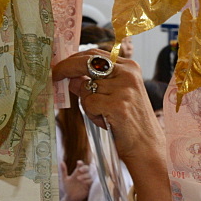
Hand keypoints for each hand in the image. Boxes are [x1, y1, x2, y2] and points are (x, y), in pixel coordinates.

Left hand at [52, 51, 164, 174]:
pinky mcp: (118, 105)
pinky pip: (89, 103)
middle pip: (87, 62)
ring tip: (104, 115)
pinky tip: (107, 122)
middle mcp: (128, 74)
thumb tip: (70, 77)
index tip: (60, 66)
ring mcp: (124, 89)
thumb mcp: (113, 97)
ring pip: (86, 88)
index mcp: (129, 67)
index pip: (96, 54)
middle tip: (53, 76)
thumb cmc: (128, 122)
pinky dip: (92, 115)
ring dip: (87, 104)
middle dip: (66, 68)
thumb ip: (94, 84)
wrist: (146, 147)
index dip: (74, 59)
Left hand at [61, 160, 91, 200]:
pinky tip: (83, 182)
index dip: (80, 163)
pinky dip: (88, 181)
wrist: (70, 198)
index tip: (78, 163)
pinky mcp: (88, 186)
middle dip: (84, 168)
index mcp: (77, 172)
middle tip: (80, 170)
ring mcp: (86, 180)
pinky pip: (91, 181)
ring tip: (78, 179)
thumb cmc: (67, 188)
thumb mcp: (64, 179)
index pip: (81, 165)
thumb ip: (63, 171)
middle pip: (87, 168)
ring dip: (85, 175)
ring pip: (89, 175)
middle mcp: (82, 175)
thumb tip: (61, 162)